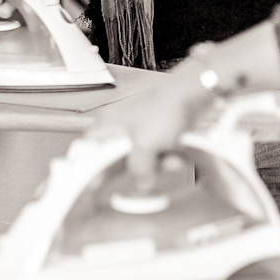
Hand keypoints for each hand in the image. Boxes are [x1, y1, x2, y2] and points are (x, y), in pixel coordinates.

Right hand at [91, 64, 209, 186]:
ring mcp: (138, 131)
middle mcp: (120, 127)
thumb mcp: (144, 144)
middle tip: (141, 177)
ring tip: (166, 160)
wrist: (192, 94)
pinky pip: (155, 156)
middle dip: (133, 170)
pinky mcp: (155, 134)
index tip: (91, 185)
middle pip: (115, 161)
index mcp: (108, 124)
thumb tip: (141, 183)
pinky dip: (165, 159)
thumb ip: (138, 169)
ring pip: (139, 161)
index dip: (87, 169)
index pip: (86, 151)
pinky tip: (175, 157)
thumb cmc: (165, 106)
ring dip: (155, 166)